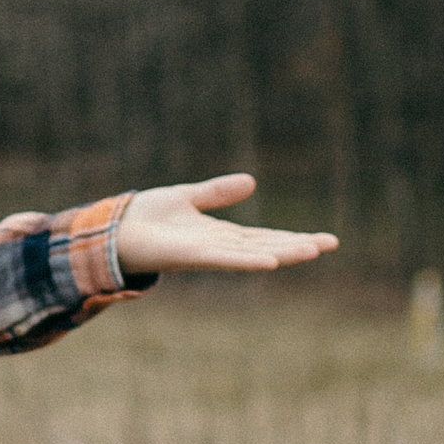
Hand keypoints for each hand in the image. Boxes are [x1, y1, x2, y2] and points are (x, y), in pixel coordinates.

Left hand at [114, 173, 337, 275]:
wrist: (112, 230)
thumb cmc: (146, 219)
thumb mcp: (188, 197)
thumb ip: (217, 193)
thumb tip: (251, 183)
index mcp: (220, 235)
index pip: (265, 237)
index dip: (293, 237)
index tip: (323, 239)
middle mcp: (218, 248)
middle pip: (266, 246)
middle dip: (297, 246)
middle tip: (331, 244)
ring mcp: (205, 254)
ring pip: (252, 254)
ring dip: (282, 253)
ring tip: (312, 251)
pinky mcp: (190, 256)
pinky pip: (224, 258)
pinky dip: (247, 260)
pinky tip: (269, 261)